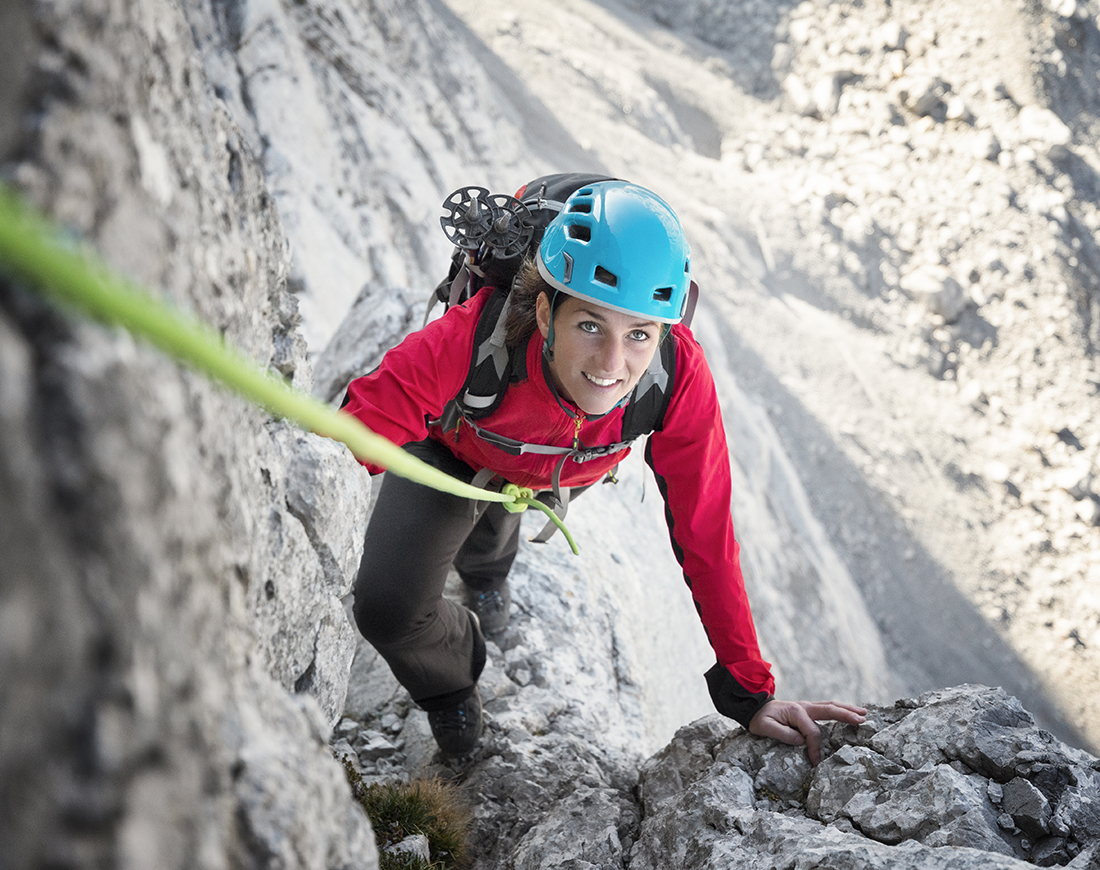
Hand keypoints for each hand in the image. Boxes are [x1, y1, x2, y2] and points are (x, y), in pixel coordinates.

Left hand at [748, 699, 866, 765]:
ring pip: (831, 706)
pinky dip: (839, 709)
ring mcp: (807, 706)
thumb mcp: (765, 727)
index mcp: (795, 711)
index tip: (815, 762)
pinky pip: (826, 708)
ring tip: (864, 713)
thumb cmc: (759, 719)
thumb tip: (801, 741)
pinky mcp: (808, 709)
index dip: (815, 748)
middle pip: (830, 710)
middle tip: (863, 720)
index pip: (812, 732)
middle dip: (847, 715)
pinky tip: (849, 712)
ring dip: (847, 709)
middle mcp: (804, 706)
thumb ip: (783, 734)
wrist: (754, 708)